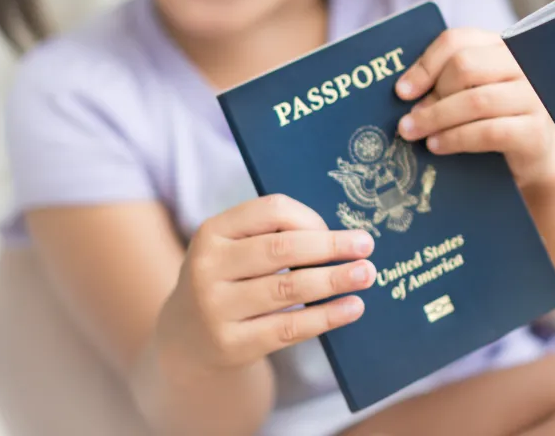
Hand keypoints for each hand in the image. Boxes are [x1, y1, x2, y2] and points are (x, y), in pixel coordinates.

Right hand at [155, 194, 375, 371]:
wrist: (187, 338)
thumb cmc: (229, 280)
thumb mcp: (235, 249)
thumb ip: (275, 236)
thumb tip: (342, 240)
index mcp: (212, 232)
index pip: (271, 211)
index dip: (311, 218)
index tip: (340, 230)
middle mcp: (208, 267)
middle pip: (282, 249)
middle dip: (330, 246)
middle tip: (367, 246)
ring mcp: (216, 308)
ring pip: (289, 289)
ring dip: (334, 280)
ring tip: (366, 275)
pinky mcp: (231, 344)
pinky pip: (289, 328)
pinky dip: (326, 316)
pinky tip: (353, 308)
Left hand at [394, 28, 554, 189]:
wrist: (535, 158)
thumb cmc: (496, 120)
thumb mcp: (473, 93)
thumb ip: (448, 83)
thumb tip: (406, 92)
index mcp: (502, 47)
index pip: (458, 40)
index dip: (425, 64)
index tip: (401, 91)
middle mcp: (521, 66)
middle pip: (466, 66)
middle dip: (431, 94)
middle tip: (407, 119)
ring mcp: (532, 97)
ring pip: (475, 100)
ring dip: (436, 118)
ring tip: (413, 133)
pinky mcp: (535, 130)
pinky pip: (488, 132)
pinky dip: (456, 139)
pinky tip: (437, 146)